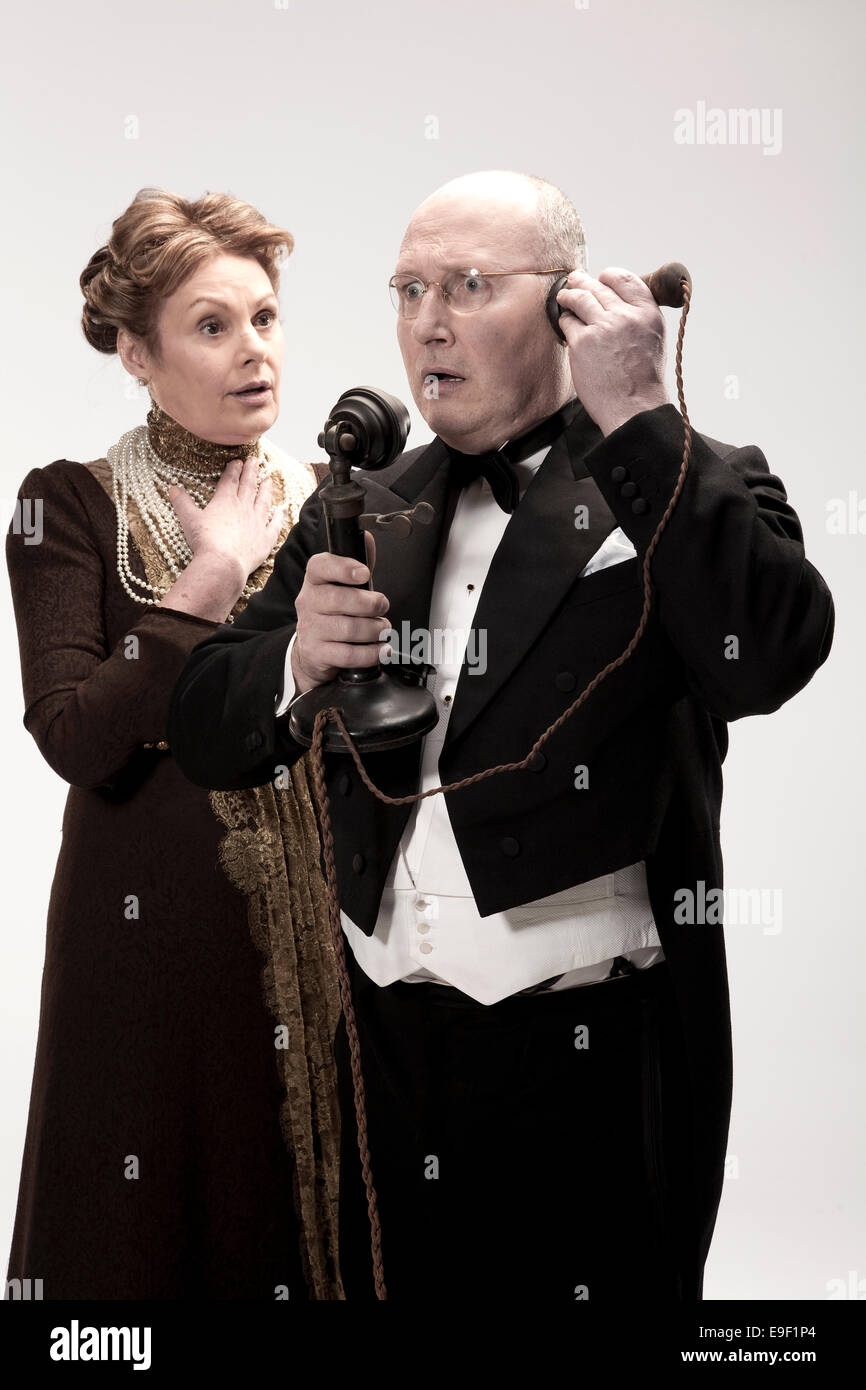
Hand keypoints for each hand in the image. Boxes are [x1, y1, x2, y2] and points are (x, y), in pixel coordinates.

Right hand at [169, 458, 284, 577]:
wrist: (223, 563)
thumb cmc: (205, 541)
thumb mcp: (189, 519)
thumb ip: (182, 503)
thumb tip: (172, 488)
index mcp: (225, 501)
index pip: (230, 480)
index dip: (234, 469)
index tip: (237, 461)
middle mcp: (244, 507)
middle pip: (249, 485)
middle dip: (251, 471)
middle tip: (254, 460)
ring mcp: (257, 522)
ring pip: (264, 501)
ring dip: (266, 489)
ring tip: (269, 479)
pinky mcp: (266, 539)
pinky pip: (274, 525)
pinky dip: (277, 517)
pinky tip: (279, 511)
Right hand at [292, 531, 390, 693]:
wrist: (313, 651)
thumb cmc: (334, 612)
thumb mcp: (342, 586)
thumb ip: (358, 565)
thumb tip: (368, 540)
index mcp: (314, 580)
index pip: (320, 566)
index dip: (343, 568)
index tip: (364, 573)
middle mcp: (308, 603)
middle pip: (340, 599)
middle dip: (371, 603)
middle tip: (383, 606)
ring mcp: (310, 629)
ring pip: (348, 628)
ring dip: (375, 629)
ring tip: (383, 628)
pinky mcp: (317, 653)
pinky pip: (349, 654)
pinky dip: (371, 653)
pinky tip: (381, 649)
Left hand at [556, 267, 669, 435]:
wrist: (633, 407)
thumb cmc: (642, 380)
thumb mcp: (653, 339)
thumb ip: (637, 317)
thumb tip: (616, 303)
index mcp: (647, 313)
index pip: (625, 279)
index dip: (608, 276)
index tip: (601, 277)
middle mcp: (626, 316)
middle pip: (599, 287)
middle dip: (583, 281)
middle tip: (575, 279)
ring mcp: (602, 327)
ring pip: (580, 299)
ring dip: (569, 294)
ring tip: (564, 295)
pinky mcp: (582, 342)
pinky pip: (568, 322)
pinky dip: (565, 319)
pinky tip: (564, 320)